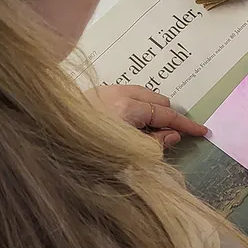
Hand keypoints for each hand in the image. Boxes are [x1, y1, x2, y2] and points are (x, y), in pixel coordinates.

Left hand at [84, 85, 207, 147]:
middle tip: (168, 138)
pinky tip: (127, 125)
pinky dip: (135, 108)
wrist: (44, 140)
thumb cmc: (87, 153)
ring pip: (142, 95)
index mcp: (128, 108)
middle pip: (157, 100)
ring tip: (148, 133)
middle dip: (167, 116)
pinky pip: (126, 96)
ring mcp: (104, 91)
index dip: (187, 124)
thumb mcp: (127, 156)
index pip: (167, 114)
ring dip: (151, 111)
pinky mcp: (92, 95)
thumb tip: (171, 135)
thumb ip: (154, 144)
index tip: (203, 131)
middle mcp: (118, 94)